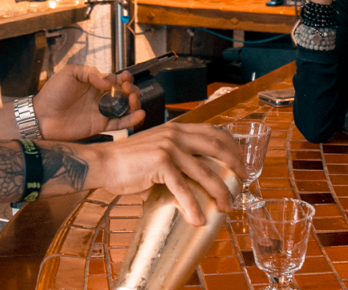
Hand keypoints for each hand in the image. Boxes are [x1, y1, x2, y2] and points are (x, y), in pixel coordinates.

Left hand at [34, 65, 143, 140]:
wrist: (42, 116)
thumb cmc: (52, 93)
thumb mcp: (69, 72)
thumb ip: (89, 72)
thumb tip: (107, 82)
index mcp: (94, 84)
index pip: (116, 79)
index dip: (124, 77)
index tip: (124, 78)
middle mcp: (100, 98)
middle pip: (124, 93)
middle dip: (131, 89)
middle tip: (127, 89)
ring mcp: (101, 112)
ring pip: (126, 108)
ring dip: (134, 103)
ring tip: (133, 100)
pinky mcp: (100, 126)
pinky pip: (120, 123)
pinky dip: (132, 120)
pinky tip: (139, 114)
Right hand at [85, 123, 245, 225]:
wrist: (103, 163)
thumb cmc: (127, 161)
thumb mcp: (156, 150)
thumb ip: (174, 160)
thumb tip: (190, 182)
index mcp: (176, 128)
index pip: (213, 132)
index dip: (231, 146)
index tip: (240, 161)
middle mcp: (176, 134)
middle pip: (216, 147)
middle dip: (234, 164)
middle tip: (244, 180)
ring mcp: (169, 148)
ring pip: (205, 171)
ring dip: (219, 191)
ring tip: (227, 206)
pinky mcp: (160, 164)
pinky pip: (183, 188)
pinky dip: (193, 206)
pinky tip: (199, 219)